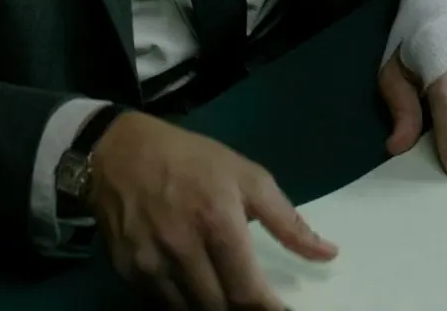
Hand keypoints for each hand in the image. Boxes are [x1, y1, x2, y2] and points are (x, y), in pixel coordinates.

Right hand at [88, 111, 335, 309]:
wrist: (118, 152)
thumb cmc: (192, 161)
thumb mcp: (248, 177)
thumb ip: (288, 221)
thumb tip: (328, 253)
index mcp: (218, 222)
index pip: (248, 292)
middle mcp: (182, 249)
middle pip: (219, 308)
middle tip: (259, 307)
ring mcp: (150, 264)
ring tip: (232, 301)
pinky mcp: (127, 272)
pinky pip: (162, 306)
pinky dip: (185, 306)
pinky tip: (200, 295)